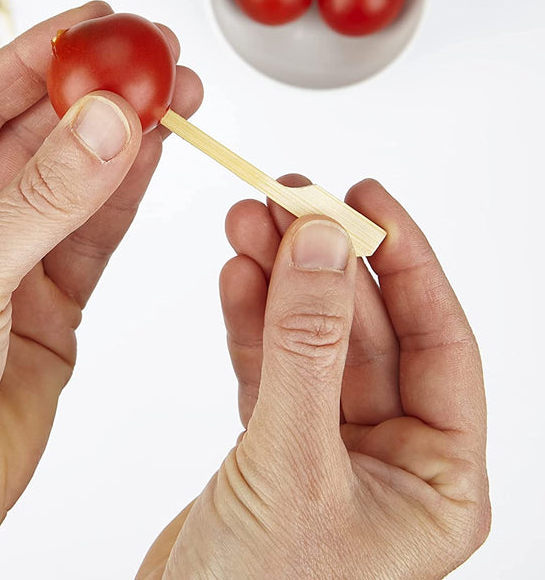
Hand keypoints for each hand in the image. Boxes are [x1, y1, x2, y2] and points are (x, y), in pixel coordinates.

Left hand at [0, 1, 201, 578]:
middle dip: (96, 90)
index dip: (35, 55)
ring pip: (78, 178)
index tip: (94, 23)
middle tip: (155, 53)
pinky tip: (160, 150)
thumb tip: (108, 121)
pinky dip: (131, 191)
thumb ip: (42, 201)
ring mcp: (12, 257)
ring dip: (127, 135)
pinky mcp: (56, 298)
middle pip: (36, 132)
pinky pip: (99, 230)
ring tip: (177, 93)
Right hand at [138, 177, 489, 579]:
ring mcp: (330, 448)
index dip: (405, 262)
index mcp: (437, 478)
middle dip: (321, 262)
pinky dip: (249, 318)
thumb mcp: (292, 461)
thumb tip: (321, 241)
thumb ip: (306, 346)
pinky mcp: (274, 445)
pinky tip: (235, 275)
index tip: (365, 198)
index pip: (440, 343)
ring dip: (278, 279)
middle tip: (284, 197)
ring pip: (311, 340)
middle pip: (365, 330)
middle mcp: (391, 459)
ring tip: (244, 221)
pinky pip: (269, 364)